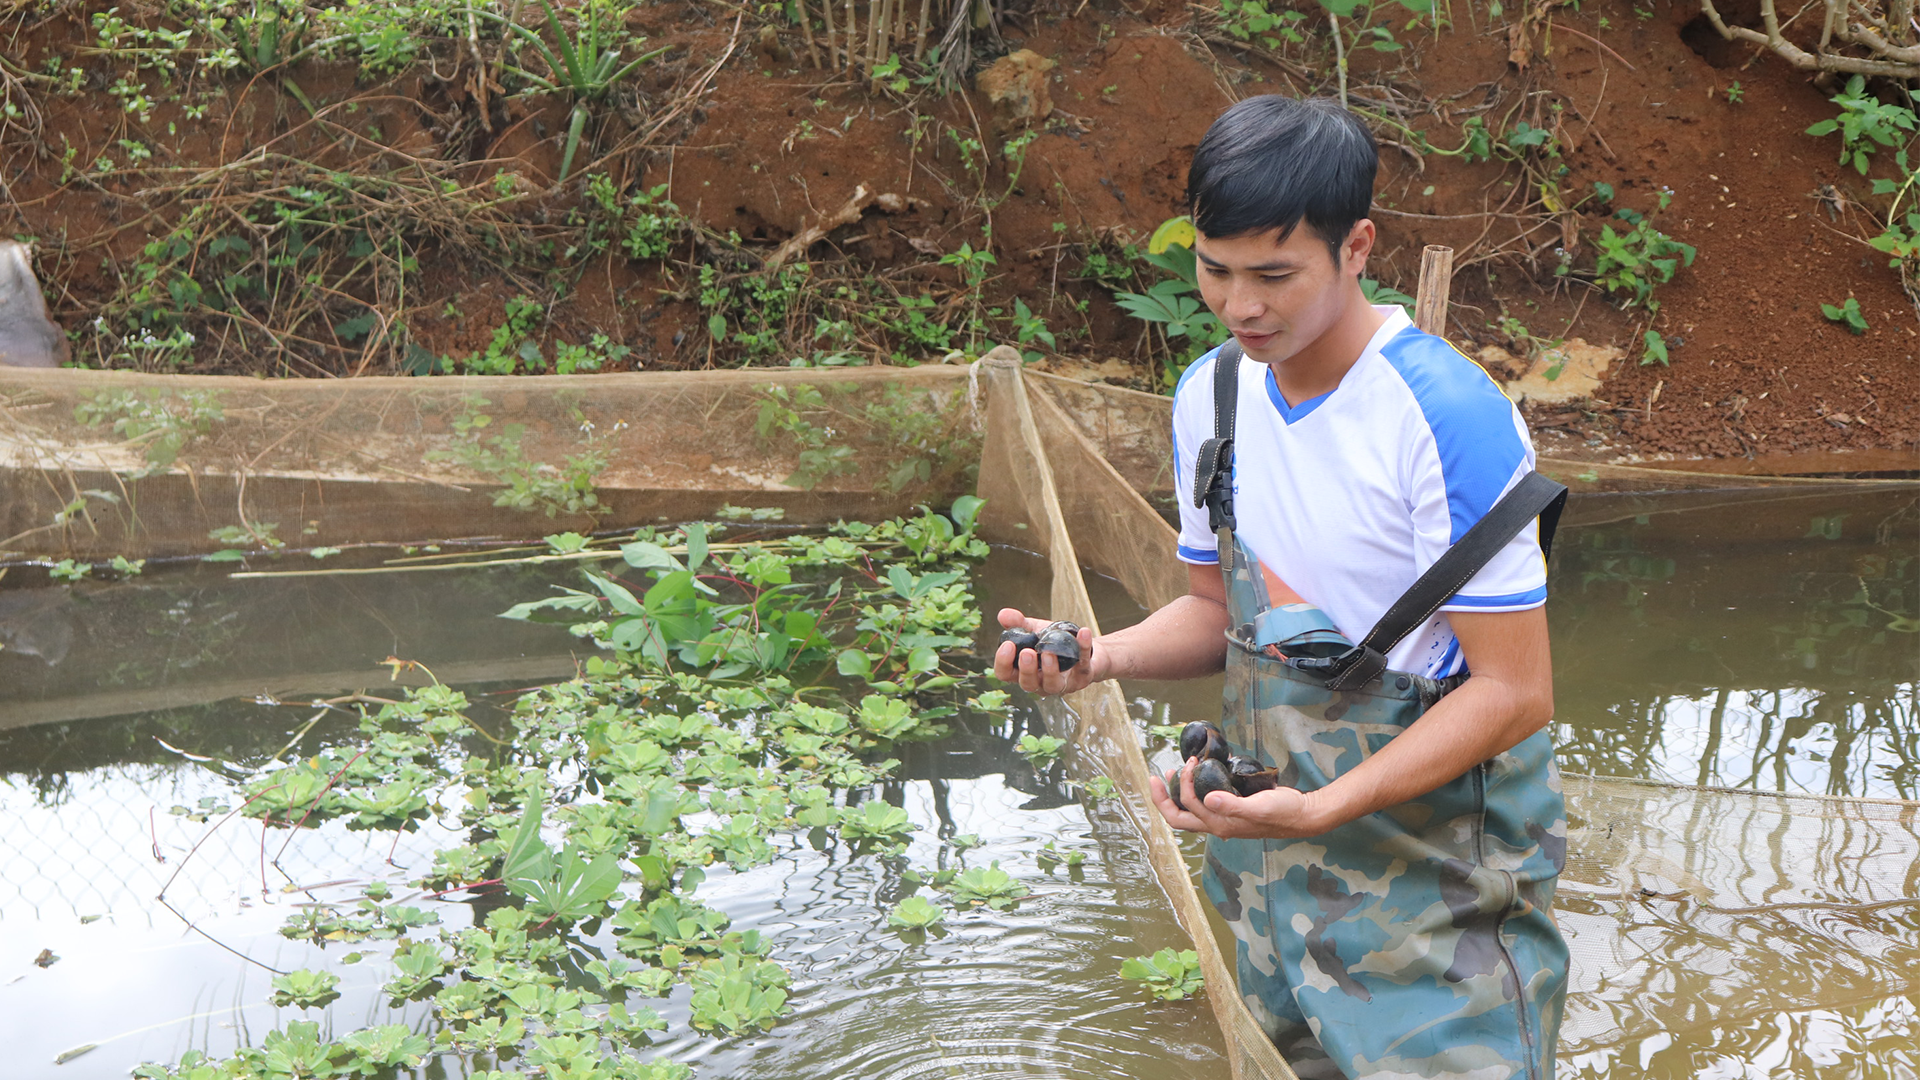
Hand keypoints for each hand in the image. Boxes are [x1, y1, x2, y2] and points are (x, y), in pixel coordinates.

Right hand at [991, 607, 1098, 696]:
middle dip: (1027, 670)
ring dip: (1050, 670)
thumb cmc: (1054, 642)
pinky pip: (1083, 665)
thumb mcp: (1034, 629)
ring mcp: (1062, 683)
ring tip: (1049, 652)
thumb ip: (1018, 623)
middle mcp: (1040, 682)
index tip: (1007, 645)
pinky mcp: (1083, 677)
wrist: (1083, 643)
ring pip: (1053, 685)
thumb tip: (1002, 614)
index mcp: (1024, 671)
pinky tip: (1083, 632)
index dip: (1003, 663)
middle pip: (1028, 684)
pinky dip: (1083, 648)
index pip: (1006, 674)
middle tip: (1027, 653)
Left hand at [1148, 759, 1335, 839]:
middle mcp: (1217, 824)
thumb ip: (1232, 805)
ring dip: (1177, 793)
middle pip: (1179, 817)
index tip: (1191, 763)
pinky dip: (1195, 789)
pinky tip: (1200, 774)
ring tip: (1172, 772)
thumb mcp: (1258, 808)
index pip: (1188, 808)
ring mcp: (1224, 818)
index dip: (1182, 785)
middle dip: (1162, 798)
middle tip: (1154, 777)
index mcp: (1220, 826)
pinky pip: (1205, 802)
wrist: (1303, 815)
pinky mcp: (1232, 809)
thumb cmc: (1282, 813)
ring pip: (1190, 810)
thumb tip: (1207, 798)